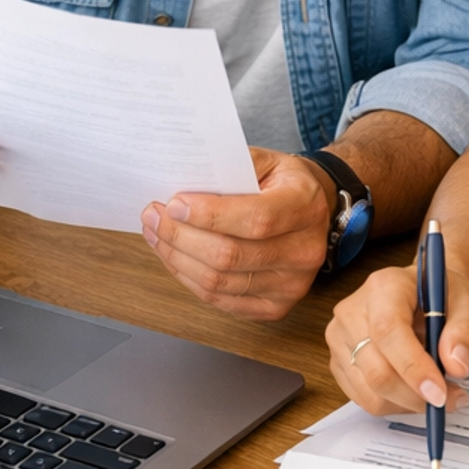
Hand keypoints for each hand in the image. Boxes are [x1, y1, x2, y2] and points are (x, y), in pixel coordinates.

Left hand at [142, 148, 333, 320]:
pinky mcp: (275, 307)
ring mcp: (292, 285)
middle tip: (154, 217)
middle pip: (230, 255)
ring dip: (177, 259)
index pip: (256, 219)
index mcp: (306, 207)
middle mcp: (305, 251)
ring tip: (156, 234)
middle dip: (181, 236)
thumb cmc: (284, 184)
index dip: (210, 215)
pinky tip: (174, 257)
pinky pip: (220, 300)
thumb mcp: (265, 161)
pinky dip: (189, 278)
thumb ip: (228, 167)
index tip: (174, 204)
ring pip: (219, 282)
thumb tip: (182, 180)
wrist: (314, 211)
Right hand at [325, 256, 468, 417]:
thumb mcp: (467, 305)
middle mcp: (352, 311)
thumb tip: (456, 366)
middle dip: (416, 396)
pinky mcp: (338, 362)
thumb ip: (464, 333)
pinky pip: (365, 399)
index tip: (439, 393)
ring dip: (408, 403)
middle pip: (377, 370)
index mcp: (384, 287)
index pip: (388, 332)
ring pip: (370, 392)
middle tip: (451, 399)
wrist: (423, 296)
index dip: (413, 368)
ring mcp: (340, 338)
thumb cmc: (442, 298)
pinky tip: (413, 389)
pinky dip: (395, 404)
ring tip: (436, 392)